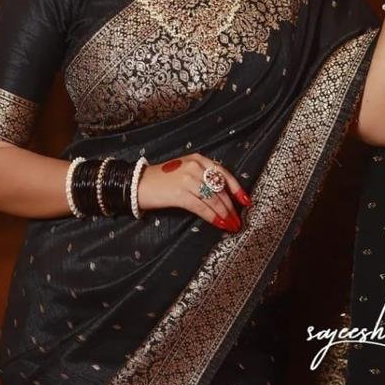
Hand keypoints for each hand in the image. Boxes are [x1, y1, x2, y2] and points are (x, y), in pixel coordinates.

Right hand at [136, 153, 251, 233]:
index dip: (237, 188)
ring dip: (224, 215)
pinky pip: (202, 207)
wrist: (138, 183)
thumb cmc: (162, 179)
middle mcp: (195, 166)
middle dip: (231, 207)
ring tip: (231, 225)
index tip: (245, 201)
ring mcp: (188, 179)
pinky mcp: (180, 193)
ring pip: (213, 199)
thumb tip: (222, 196)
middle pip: (220, 189)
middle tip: (238, 220)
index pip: (224, 173)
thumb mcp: (184, 169)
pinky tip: (219, 224)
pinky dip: (213, 217)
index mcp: (198, 159)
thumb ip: (202, 177)